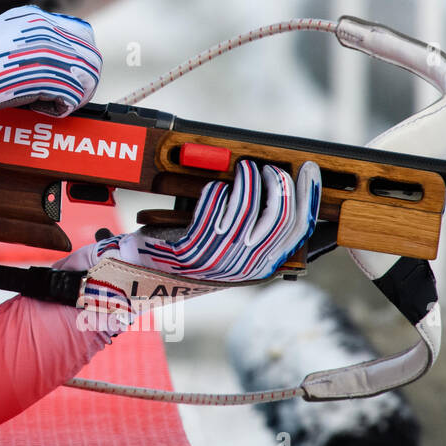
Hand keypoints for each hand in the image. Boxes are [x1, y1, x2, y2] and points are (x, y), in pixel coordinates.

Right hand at [0, 5, 100, 114]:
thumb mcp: (0, 36)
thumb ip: (26, 41)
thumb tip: (44, 60)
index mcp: (35, 18)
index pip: (81, 34)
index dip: (79, 58)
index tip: (69, 74)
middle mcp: (46, 30)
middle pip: (90, 55)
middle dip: (84, 79)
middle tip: (66, 94)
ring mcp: (47, 51)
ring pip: (87, 76)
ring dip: (75, 94)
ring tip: (52, 102)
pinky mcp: (44, 75)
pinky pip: (73, 95)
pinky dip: (61, 107)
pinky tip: (40, 107)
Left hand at [68, 159, 322, 282]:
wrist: (134, 277)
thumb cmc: (179, 253)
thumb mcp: (223, 241)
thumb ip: (251, 223)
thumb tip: (277, 187)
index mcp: (258, 266)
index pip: (297, 232)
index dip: (307, 198)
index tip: (310, 171)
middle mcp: (242, 268)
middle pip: (278, 221)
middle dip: (278, 186)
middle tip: (269, 167)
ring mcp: (216, 263)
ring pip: (245, 213)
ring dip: (246, 183)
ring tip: (241, 170)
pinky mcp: (190, 254)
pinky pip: (212, 215)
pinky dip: (215, 195)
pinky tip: (213, 188)